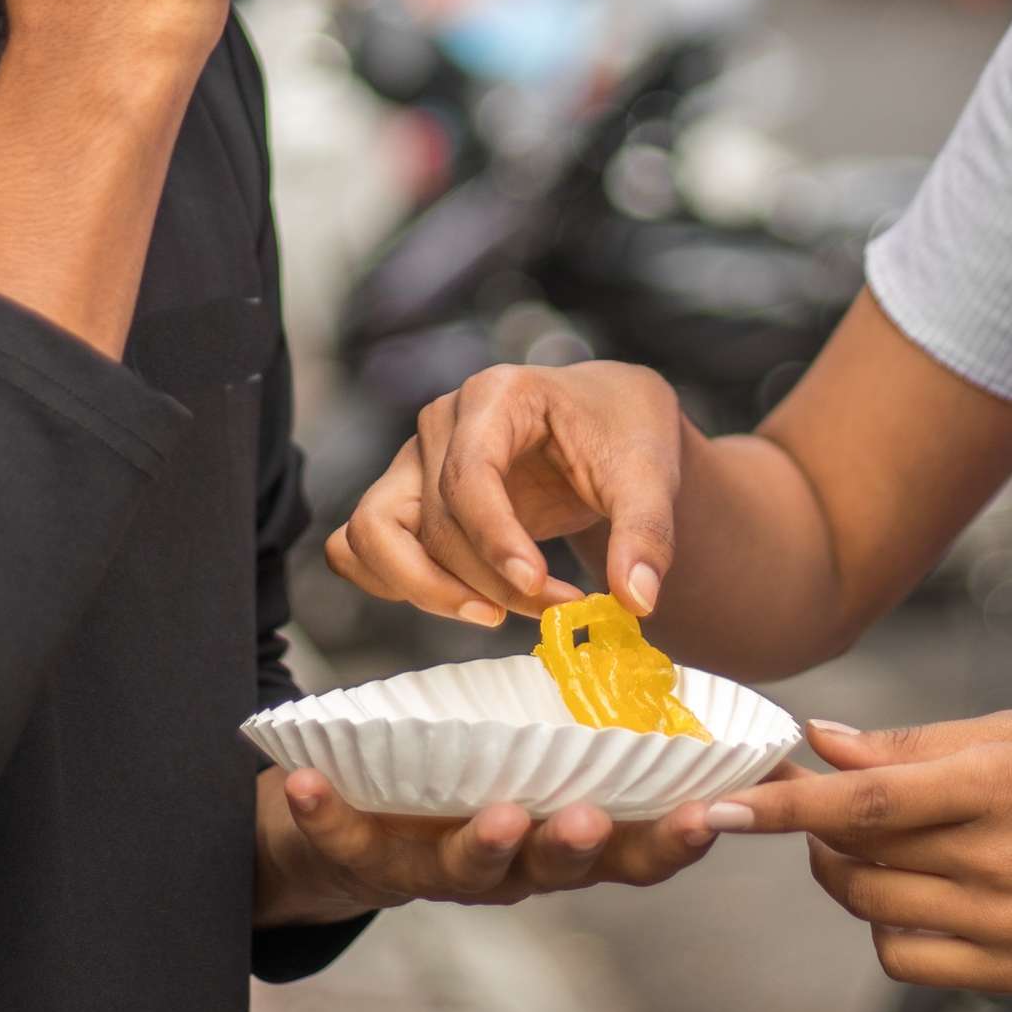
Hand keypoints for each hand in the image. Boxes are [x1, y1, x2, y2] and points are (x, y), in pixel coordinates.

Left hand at [256, 768, 721, 924]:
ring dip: (482, 844)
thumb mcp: (538, 755)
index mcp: (561, 838)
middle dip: (574, 845)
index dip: (671, 842)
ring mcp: (436, 868)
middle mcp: (510, 866)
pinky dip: (325, 814)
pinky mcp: (362, 857)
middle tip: (590, 817)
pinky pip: (344, 840)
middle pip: (554, 868)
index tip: (708, 815)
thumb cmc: (473, 780)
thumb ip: (590, 722)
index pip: (631, 851)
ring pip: (465, 868)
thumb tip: (654, 640)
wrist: (357, 829)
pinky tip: (303, 783)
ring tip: (496, 815)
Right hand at [327, 360, 689, 627]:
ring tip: (496, 615)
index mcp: (496, 396)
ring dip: (426, 588)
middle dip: (489, 581)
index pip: (468, 475)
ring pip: (374, 534)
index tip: (538, 587)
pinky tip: (460, 602)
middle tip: (559, 611)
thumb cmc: (623, 432)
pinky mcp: (407, 499)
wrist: (609, 421)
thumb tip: (636, 601)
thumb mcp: (651, 475)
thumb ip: (647, 535)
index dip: (494, 540)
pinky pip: (360, 546)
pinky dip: (391, 582)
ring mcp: (415, 461)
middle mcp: (442, 423)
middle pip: (431, 519)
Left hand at [710, 715, 1011, 993]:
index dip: (785, 806)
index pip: (867, 799)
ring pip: (873, 909)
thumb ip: (918, 744)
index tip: (721, 805)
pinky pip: (907, 961)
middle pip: (859, 856)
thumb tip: (823, 741)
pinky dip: (889, 927)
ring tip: (874, 843)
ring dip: (847, 876)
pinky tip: (916, 895)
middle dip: (814, 832)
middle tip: (815, 805)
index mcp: (1003, 783)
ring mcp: (1009, 928)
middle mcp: (1003, 860)